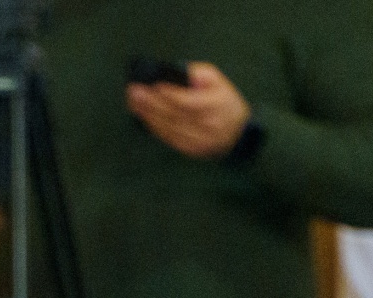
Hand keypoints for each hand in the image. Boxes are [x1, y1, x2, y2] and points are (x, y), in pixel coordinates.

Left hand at [126, 62, 251, 159]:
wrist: (238, 132)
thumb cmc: (224, 102)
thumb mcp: (218, 81)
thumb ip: (198, 74)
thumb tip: (175, 72)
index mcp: (216, 105)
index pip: (188, 101)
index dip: (169, 93)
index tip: (152, 85)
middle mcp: (207, 125)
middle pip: (174, 114)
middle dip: (151, 102)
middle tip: (134, 91)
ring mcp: (198, 140)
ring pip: (168, 127)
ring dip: (148, 114)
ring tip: (134, 101)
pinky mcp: (190, 149)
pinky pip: (168, 138)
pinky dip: (154, 126)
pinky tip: (143, 116)